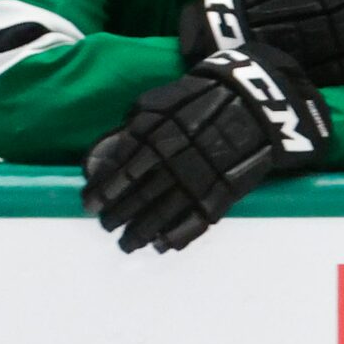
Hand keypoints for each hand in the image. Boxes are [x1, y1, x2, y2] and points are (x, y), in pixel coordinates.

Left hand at [81, 46, 330, 252]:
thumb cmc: (199, 98)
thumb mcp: (157, 102)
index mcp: (152, 138)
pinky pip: (194, 222)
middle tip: (107, 227)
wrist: (253, 102)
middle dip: (117, 216)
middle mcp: (170, 163)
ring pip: (161, 215)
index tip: (90, 206)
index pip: (119, 172)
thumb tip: (106, 155)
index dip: (102, 193)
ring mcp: (196, 181)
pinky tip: (161, 246)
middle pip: (136, 198)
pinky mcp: (221, 194)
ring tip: (127, 244)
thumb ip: (131, 128)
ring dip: (140, 233)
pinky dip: (176, 237)